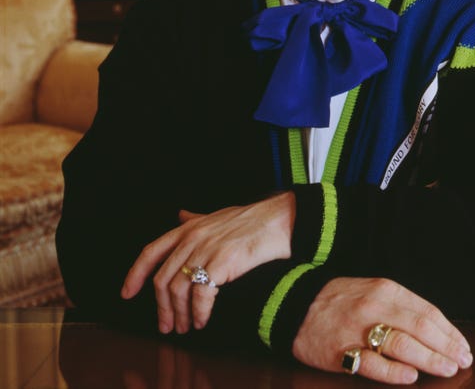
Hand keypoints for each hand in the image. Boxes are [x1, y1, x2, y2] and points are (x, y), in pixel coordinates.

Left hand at [121, 192, 294, 334]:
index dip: (135, 274)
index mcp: (188, 228)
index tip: (127, 293)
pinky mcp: (222, 262)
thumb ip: (196, 219)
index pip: (151, 252)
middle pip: (163, 280)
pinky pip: (201, 295)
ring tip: (186, 326)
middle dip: (161, 308)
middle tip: (167, 325)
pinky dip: (198, 313)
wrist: (279, 221)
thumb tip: (180, 216)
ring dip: (179, 315)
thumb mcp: (217, 216)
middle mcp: (192, 237)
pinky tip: (202, 320)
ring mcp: (206, 249)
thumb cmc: (251, 220)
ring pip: (178, 291)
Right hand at [292, 276, 472, 383]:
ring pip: (402, 344)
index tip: (465, 346)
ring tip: (447, 369)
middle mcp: (376, 306)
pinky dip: (394, 371)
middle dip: (446, 346)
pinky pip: (372, 364)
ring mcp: (358, 329)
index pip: (428, 311)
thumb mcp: (375, 291)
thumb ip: (403, 307)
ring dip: (429, 359)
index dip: (450, 331)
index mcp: (388, 290)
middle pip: (420, 327)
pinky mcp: (342, 351)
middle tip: (463, 361)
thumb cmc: (343, 300)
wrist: (296, 303)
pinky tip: (411, 377)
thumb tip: (438, 330)